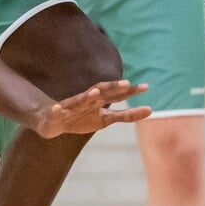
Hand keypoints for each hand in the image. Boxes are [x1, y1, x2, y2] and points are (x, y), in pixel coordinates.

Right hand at [30, 79, 151, 137]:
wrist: (53, 121)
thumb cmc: (82, 118)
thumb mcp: (106, 119)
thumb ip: (126, 115)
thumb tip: (151, 110)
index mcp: (99, 101)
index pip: (117, 94)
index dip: (130, 91)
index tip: (146, 87)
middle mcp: (87, 100)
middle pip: (101, 92)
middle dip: (113, 88)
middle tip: (127, 84)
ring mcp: (71, 106)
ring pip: (79, 100)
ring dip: (87, 96)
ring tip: (95, 93)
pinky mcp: (56, 113)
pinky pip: (56, 111)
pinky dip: (57, 109)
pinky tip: (58, 107)